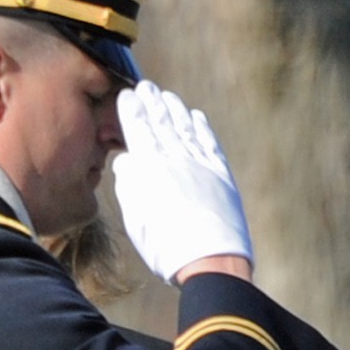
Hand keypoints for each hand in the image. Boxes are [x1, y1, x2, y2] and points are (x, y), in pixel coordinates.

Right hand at [112, 82, 253, 283]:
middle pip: (162, 123)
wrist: (211, 262)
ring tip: (168, 97)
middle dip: (153, 102)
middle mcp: (175, 160)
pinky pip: (209, 143)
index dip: (132, 109)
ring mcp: (201, 165)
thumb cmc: (166, 247)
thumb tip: (127, 159)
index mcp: (149, 168)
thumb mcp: (136, 217)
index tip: (127, 95)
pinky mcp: (222, 175)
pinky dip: (201, 128)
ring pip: (186, 128)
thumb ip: (129, 183)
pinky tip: (196, 117)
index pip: (137, 128)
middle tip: (147, 87)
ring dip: (176, 110)